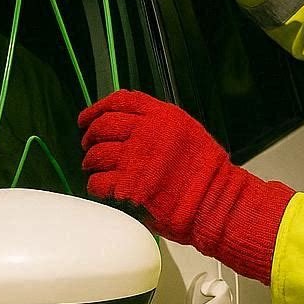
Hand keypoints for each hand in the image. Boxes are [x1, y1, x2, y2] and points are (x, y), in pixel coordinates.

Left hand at [77, 90, 295, 284]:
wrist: (216, 203)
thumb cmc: (207, 174)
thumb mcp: (188, 132)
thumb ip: (159, 123)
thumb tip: (128, 122)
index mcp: (163, 116)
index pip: (120, 101)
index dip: (97, 109)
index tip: (87, 118)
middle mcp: (148, 132)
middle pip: (103, 126)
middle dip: (90, 137)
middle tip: (88, 146)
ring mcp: (136, 159)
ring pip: (97, 155)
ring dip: (91, 163)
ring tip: (95, 170)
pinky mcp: (129, 186)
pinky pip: (99, 182)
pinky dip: (96, 186)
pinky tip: (102, 188)